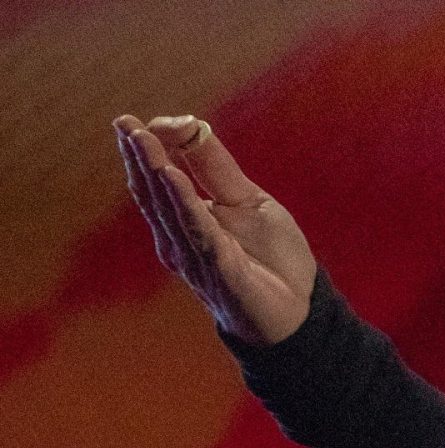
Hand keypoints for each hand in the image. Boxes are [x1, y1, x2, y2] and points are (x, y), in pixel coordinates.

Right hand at [113, 113, 315, 345]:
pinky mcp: (222, 272)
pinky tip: (172, 179)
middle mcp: (181, 239)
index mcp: (185, 220)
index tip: (128, 120)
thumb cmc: (271, 257)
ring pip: (172, 210)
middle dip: (140, 157)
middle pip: (156, 193)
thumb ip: (214, 165)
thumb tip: (184, 123)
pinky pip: (200, 234)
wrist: (300, 310)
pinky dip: (185, 205)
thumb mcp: (246, 198)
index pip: (158, 180)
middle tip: (124, 123)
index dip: (144, 150)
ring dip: (156, 173)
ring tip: (143, 140)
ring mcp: (198, 257)